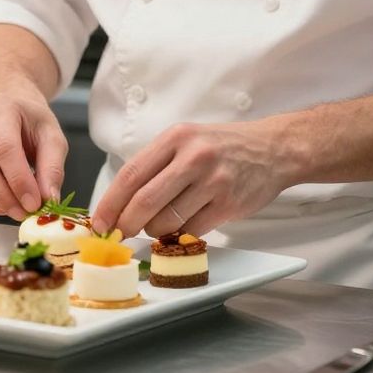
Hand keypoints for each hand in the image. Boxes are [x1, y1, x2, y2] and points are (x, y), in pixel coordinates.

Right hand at [0, 91, 68, 219]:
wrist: (13, 115)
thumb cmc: (32, 126)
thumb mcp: (53, 139)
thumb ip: (52, 168)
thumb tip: (48, 199)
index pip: (3, 147)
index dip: (18, 180)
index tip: (34, 203)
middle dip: (2, 196)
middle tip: (24, 212)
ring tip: (14, 208)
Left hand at [91, 120, 297, 236]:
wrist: (273, 149)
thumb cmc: (222, 147)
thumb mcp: (186, 140)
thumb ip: (156, 165)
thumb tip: (120, 202)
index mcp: (176, 138)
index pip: (131, 174)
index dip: (110, 202)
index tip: (99, 222)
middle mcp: (194, 157)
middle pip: (144, 201)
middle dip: (125, 224)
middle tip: (118, 234)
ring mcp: (213, 182)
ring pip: (167, 220)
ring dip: (154, 231)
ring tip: (157, 225)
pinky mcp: (229, 204)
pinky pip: (191, 230)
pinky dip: (179, 234)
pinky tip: (180, 227)